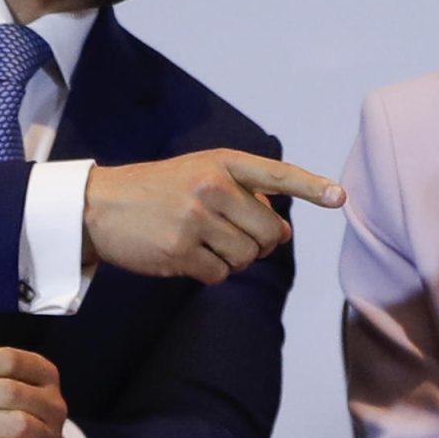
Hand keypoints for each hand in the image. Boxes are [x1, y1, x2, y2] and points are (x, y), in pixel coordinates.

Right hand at [83, 149, 344, 283]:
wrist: (99, 205)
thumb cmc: (158, 191)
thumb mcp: (200, 176)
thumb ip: (245, 197)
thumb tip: (284, 233)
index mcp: (221, 162)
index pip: (275, 175)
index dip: (310, 186)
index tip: (339, 197)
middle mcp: (211, 186)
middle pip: (268, 232)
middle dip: (258, 244)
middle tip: (231, 236)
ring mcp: (195, 219)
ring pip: (246, 257)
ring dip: (232, 259)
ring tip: (202, 242)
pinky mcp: (179, 250)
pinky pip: (219, 275)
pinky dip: (210, 272)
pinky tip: (186, 256)